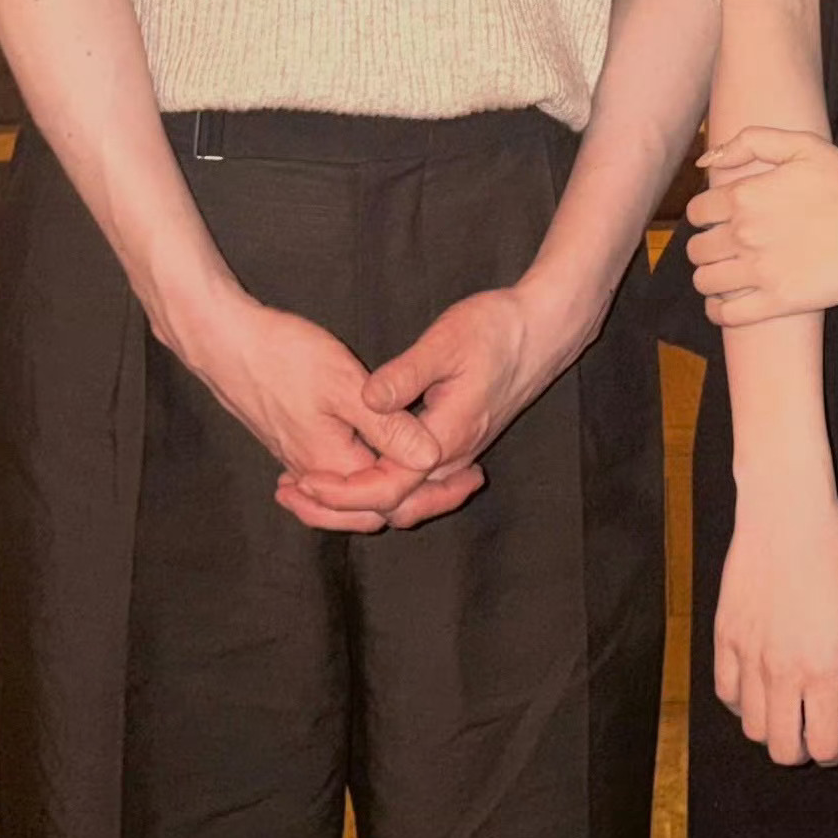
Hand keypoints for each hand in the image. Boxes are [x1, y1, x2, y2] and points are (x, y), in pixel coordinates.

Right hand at [186, 288, 442, 533]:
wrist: (225, 344)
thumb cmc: (284, 357)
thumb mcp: (345, 386)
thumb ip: (389, 426)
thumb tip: (432, 458)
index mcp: (334, 466)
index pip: (394, 499)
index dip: (437, 492)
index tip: (475, 476)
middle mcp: (316, 473)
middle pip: (374, 509)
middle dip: (422, 499)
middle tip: (467, 482)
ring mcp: (301, 460)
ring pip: (355, 495)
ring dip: (395, 489)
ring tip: (436, 477)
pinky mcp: (294, 442)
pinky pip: (338, 477)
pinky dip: (367, 478)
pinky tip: (384, 460)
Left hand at [278, 282, 568, 532]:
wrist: (545, 330)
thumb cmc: (498, 329)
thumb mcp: (447, 342)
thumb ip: (406, 376)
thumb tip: (366, 400)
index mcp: (445, 437)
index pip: (386, 488)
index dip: (341, 490)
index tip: (301, 479)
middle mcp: (452, 456)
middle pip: (393, 505)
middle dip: (340, 507)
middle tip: (292, 493)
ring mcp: (458, 452)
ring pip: (405, 498)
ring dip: (359, 498)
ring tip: (312, 487)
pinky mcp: (458, 441)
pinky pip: (415, 482)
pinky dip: (382, 485)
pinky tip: (357, 468)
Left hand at [687, 128, 837, 323]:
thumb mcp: (800, 144)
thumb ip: (749, 142)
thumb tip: (705, 162)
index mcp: (744, 195)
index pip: (695, 213)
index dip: (704, 218)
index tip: (718, 223)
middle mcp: (744, 233)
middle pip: (696, 251)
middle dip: (706, 249)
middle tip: (725, 251)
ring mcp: (760, 270)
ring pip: (706, 283)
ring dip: (711, 280)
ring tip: (728, 276)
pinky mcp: (779, 301)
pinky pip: (727, 315)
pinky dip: (719, 311)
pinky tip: (729, 304)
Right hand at [715, 486, 837, 765]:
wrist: (785, 511)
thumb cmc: (834, 557)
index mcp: (822, 669)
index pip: (821, 747)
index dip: (832, 752)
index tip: (837, 738)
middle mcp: (781, 671)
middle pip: (781, 749)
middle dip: (801, 749)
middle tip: (812, 725)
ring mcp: (747, 655)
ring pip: (751, 728)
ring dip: (771, 727)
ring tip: (787, 704)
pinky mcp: (723, 636)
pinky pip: (726, 694)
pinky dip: (742, 703)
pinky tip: (759, 685)